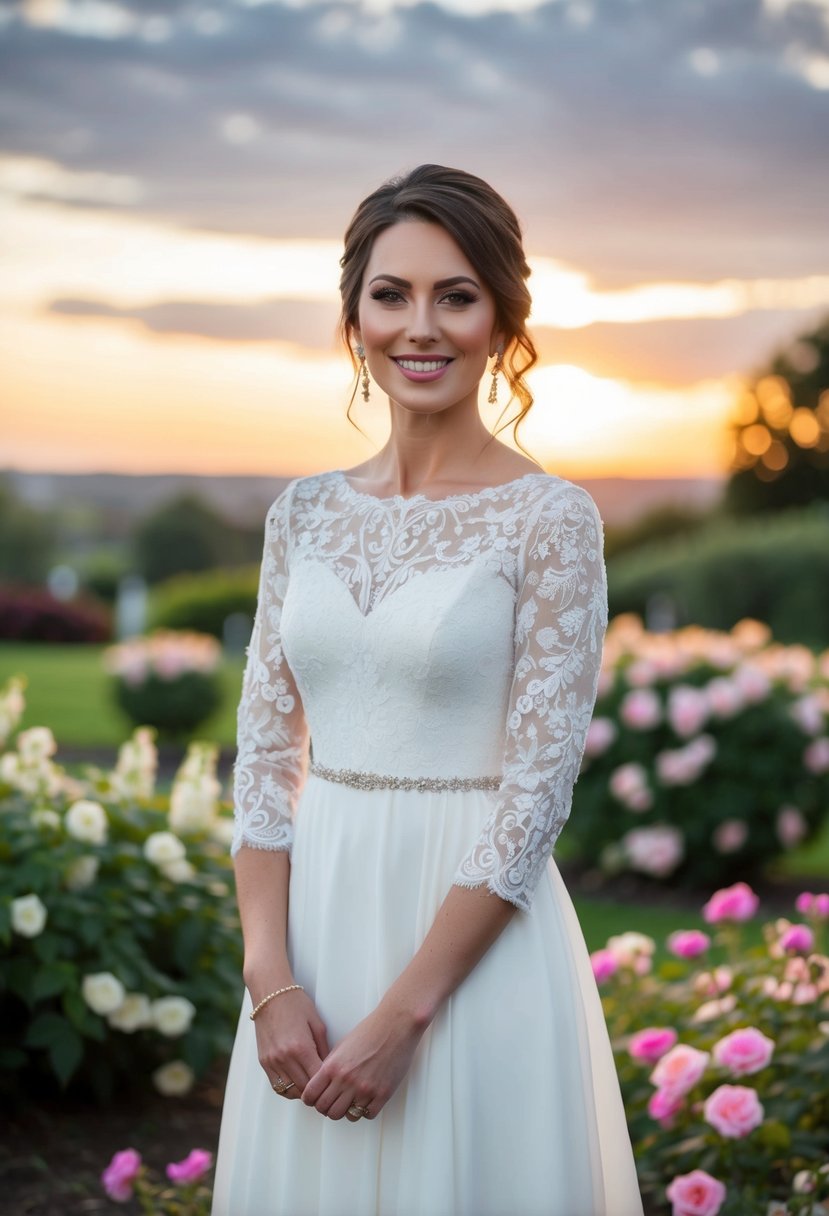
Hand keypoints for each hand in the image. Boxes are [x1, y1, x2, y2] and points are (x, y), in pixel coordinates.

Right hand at [252, 988, 329, 1100]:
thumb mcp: (317, 1023)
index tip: (335, 1085)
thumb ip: (325, 1049)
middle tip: (326, 1089)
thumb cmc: (296, 1004)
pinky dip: (289, 1089)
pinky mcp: (264, 1061)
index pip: (317, 1079)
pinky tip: (298, 1082)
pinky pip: (277, 1086)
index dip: (327, 1085)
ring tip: (313, 1086)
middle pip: (305, 1089)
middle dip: (317, 1091)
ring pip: (291, 1092)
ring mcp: (272, 1061)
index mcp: (301, 1047)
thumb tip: (330, 1069)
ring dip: (303, 1092)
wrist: (270, 993)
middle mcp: (284, 1057)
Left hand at [301, 1000, 427, 1121]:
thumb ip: (330, 1067)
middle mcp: (346, 1080)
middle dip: (326, 1108)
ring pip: (346, 1116)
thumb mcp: (341, 1046)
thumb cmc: (370, 1031)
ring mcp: (365, 1089)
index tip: (315, 1099)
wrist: (395, 1025)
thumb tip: (322, 1085)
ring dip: (346, 1111)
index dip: (311, 1100)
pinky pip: (367, 1115)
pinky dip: (365, 1111)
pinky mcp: (382, 1094)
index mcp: (332, 1067)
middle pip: (326, 1109)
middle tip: (333, 1102)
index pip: (310, 1096)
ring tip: (350, 1102)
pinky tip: (366, 1100)